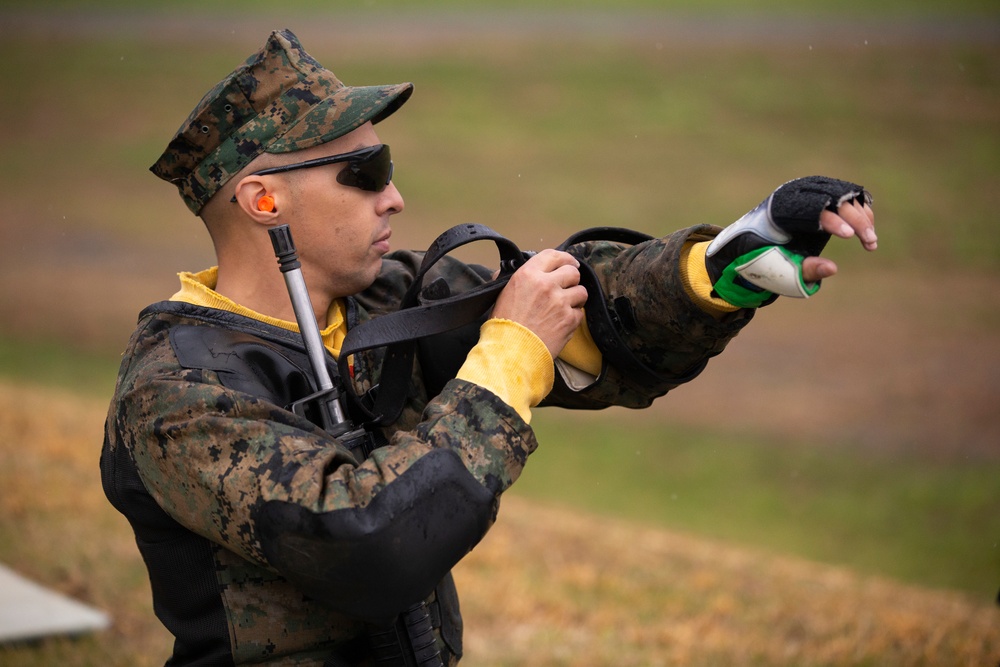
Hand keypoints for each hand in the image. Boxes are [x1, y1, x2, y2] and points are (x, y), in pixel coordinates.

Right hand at [491, 249, 588, 357]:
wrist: (511, 352)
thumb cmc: (503, 326)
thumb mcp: (502, 294)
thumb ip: (516, 278)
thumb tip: (518, 269)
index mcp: (528, 274)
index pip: (553, 255)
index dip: (564, 258)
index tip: (568, 262)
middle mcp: (547, 284)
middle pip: (572, 271)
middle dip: (571, 279)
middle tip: (567, 286)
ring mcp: (561, 302)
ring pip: (581, 291)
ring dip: (575, 298)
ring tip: (563, 307)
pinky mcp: (570, 319)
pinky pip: (580, 312)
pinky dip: (573, 317)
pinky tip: (560, 322)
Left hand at [706, 176, 875, 306]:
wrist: (751, 247)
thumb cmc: (762, 260)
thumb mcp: (780, 270)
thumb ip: (805, 270)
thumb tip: (833, 269)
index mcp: (778, 209)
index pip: (810, 209)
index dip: (832, 221)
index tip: (851, 236)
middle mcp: (794, 194)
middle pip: (833, 199)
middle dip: (855, 219)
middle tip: (870, 242)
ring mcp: (808, 193)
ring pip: (842, 196)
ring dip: (861, 216)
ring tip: (870, 242)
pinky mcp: (820, 198)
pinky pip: (845, 199)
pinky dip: (859, 212)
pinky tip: (868, 232)